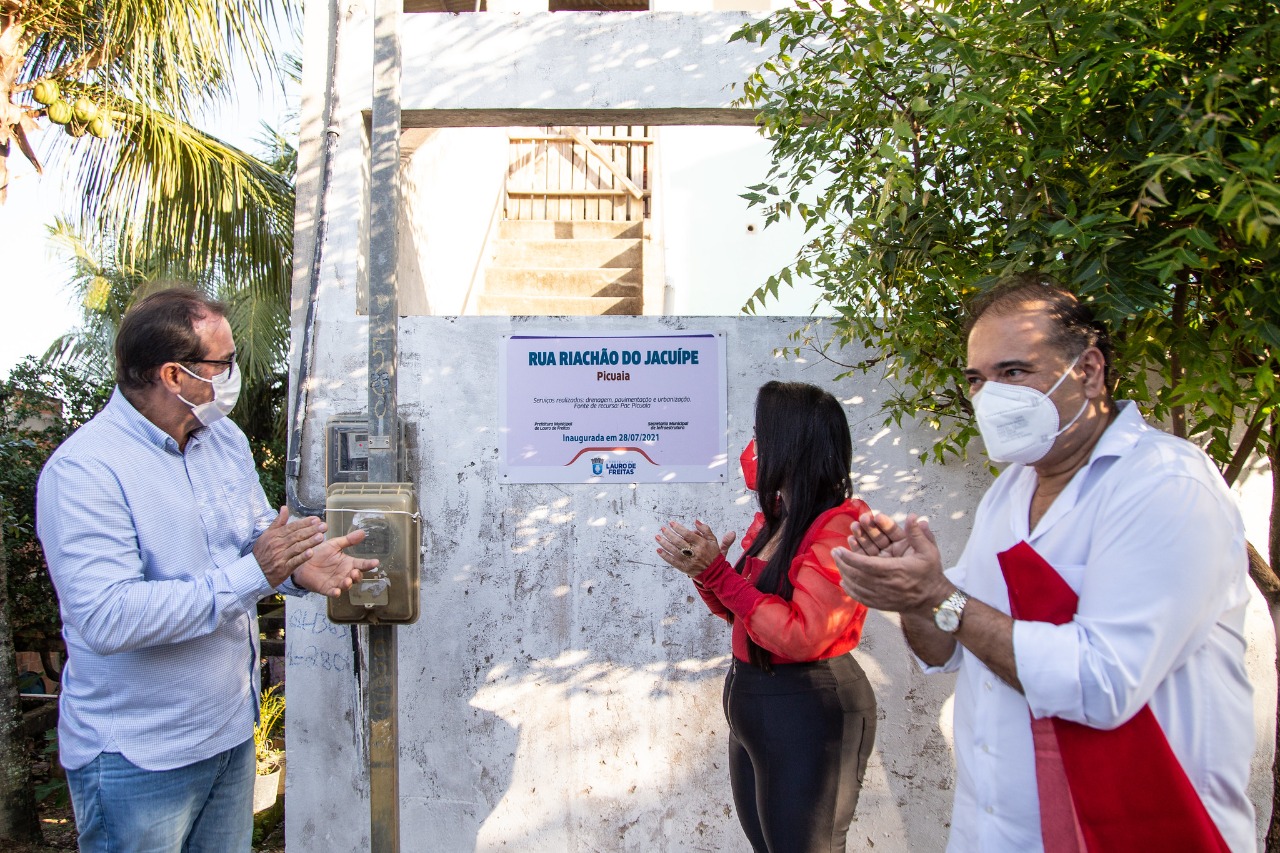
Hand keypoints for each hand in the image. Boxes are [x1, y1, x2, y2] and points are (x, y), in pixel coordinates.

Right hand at [254, 507, 326, 586]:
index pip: (292, 527)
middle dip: (311, 530)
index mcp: (275, 535)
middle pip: (297, 536)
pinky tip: (312, 552)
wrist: (254, 571)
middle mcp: (278, 544)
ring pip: (297, 547)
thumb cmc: (262, 552)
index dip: (304, 523)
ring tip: (321, 536)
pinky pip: (295, 561)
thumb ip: (278, 522)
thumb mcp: (267, 534)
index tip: (316, 519)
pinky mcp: (284, 568)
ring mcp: (281, 556)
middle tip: (324, 526)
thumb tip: (284, 508)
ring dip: (310, 542)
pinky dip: (303, 557)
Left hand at [292, 527, 378, 597]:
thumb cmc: (319, 552)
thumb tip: (363, 532)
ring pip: (346, 586)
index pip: (362, 564)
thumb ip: (348, 540)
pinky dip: (335, 593)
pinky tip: (336, 592)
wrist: (302, 561)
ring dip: (348, 584)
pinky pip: (332, 592)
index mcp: (348, 563)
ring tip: (347, 580)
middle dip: (357, 576)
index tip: (376, 562)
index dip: (369, 564)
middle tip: (355, 572)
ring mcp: (336, 582)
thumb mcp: (334, 544)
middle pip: (356, 577)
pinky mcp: (326, 588)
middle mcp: (345, 573)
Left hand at [656, 519, 735, 578]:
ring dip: (664, 543)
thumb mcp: (713, 541)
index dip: (679, 528)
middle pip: (679, 542)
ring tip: (657, 537)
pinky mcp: (685, 569)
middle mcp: (695, 553)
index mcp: (702, 544)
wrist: (715, 573)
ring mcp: (689, 561)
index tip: (671, 523)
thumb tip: (696, 521)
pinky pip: (673, 561)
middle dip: (669, 534)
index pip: (688, 535)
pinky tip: (659, 550)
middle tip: (662, 528)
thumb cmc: (713, 555)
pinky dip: (665, 556)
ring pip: (674, 551)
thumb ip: (706, 530)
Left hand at [832, 512, 949, 613]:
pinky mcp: (881, 604)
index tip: (838, 549)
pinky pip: (861, 598)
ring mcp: (882, 596)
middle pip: (857, 575)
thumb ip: (918, 534)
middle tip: (834, 552)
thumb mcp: (929, 552)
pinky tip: (843, 582)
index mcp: (895, 570)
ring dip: (845, 574)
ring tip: (837, 562)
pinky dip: (851, 590)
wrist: (932, 601)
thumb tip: (913, 516)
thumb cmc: (930, 574)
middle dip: (843, 563)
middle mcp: (886, 585)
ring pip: (857, 586)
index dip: (850, 557)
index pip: (866, 563)